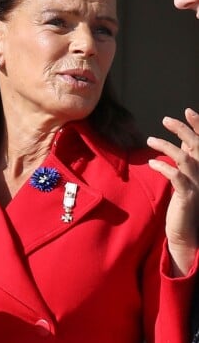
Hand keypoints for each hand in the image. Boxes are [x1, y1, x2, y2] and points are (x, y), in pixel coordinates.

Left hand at [148, 108, 198, 275]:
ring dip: (166, 146)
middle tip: (165, 119)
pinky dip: (164, 167)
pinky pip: (177, 177)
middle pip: (197, 146)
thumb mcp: (188, 176)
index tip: (188, 110)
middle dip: (183, 129)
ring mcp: (198, 185)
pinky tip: (152, 163)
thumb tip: (184, 138)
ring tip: (149, 140)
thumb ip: (188, 157)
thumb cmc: (185, 202)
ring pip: (185, 158)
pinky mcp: (188, 196)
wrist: (187, 232)